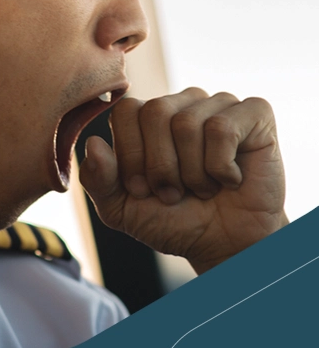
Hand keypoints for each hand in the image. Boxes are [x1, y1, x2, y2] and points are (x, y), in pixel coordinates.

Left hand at [79, 87, 287, 273]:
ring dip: (192, 172)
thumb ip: (97, 179)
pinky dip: (221, 167)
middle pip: (154, 112)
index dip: (131, 154)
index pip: (126, 111)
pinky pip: (223, 128)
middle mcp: (182, 103)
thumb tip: (93, 144)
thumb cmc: (172, 220)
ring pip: (187, 123)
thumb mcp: (120, 209)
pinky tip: (230, 179)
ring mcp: (219, 104)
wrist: (224, 244)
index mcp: (147, 117)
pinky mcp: (255, 113)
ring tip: (203, 188)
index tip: (142, 188)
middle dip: (160, 166)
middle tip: (174, 192)